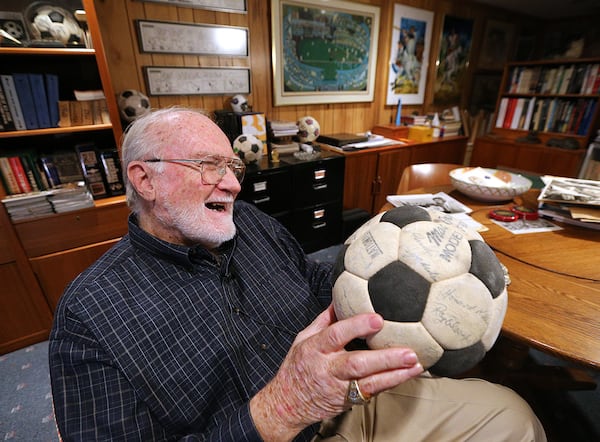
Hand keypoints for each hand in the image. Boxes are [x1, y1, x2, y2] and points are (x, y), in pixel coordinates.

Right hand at [250, 304, 422, 440]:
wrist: (288, 404)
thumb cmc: (297, 367)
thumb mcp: (303, 338)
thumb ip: (324, 320)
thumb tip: (341, 298)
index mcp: (315, 349)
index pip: (335, 335)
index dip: (356, 326)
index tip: (378, 319)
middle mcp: (328, 369)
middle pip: (357, 363)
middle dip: (385, 358)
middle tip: (409, 352)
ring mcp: (339, 387)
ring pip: (369, 382)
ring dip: (395, 374)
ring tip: (416, 365)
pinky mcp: (348, 401)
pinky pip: (372, 391)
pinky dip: (390, 382)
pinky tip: (407, 375)